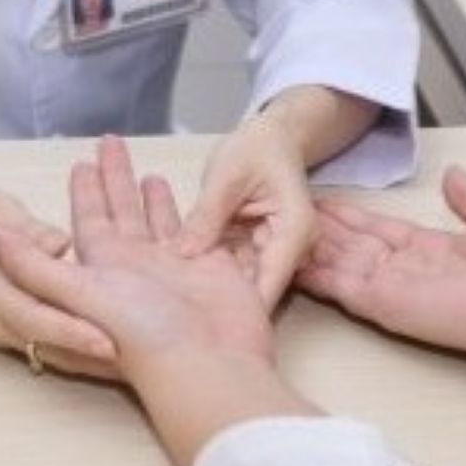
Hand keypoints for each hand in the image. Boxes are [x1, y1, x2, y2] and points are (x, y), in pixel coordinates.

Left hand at [0, 138, 310, 465]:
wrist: (209, 366)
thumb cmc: (144, 338)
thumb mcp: (80, 293)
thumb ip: (33, 265)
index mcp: (103, 269)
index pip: (88, 219)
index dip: (83, 191)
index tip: (79, 163)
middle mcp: (135, 267)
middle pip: (120, 212)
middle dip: (114, 178)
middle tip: (111, 142)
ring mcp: (171, 268)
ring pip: (154, 220)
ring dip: (146, 196)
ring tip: (144, 170)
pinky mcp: (207, 267)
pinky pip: (189, 230)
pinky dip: (182, 212)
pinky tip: (180, 199)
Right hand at [0, 185, 116, 377]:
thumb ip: (27, 229)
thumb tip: (62, 243)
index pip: (35, 317)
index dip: (73, 331)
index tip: (108, 342)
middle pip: (46, 344)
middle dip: (88, 355)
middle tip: (134, 362)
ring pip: (44, 349)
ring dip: (82, 357)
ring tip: (129, 365)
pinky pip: (38, 343)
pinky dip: (68, 347)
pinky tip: (99, 351)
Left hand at [179, 85, 379, 306]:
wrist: (271, 137)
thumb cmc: (255, 148)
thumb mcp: (225, 176)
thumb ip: (207, 214)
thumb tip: (180, 254)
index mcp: (294, 232)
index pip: (270, 282)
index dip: (238, 308)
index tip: (203, 328)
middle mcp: (291, 250)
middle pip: (256, 286)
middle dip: (220, 301)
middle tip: (176, 315)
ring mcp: (274, 253)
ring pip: (241, 280)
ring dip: (212, 286)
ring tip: (171, 299)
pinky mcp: (256, 251)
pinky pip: (233, 266)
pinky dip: (210, 268)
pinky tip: (178, 278)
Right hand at [298, 166, 465, 381]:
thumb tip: (455, 174)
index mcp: (432, 250)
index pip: (378, 229)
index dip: (349, 215)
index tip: (321, 199)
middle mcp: (407, 270)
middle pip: (351, 245)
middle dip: (318, 228)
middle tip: (279, 209)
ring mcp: (394, 289)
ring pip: (339, 263)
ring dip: (307, 247)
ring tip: (270, 228)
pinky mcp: (386, 306)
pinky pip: (341, 286)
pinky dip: (313, 273)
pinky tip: (286, 257)